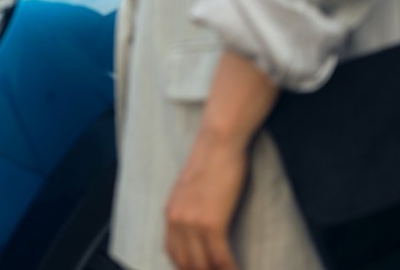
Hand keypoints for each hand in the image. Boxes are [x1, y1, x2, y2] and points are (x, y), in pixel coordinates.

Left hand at [163, 130, 247, 269]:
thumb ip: (189, 208)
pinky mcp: (212, 222)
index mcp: (170, 212)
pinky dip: (229, 268)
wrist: (218, 143)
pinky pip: (220, 257)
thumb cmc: (212, 162)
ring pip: (203, 265)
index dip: (186, 267)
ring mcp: (192, 222)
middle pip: (186, 263)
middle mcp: (176, 219)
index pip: (172, 252)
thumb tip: (199, 226)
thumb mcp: (191, 189)